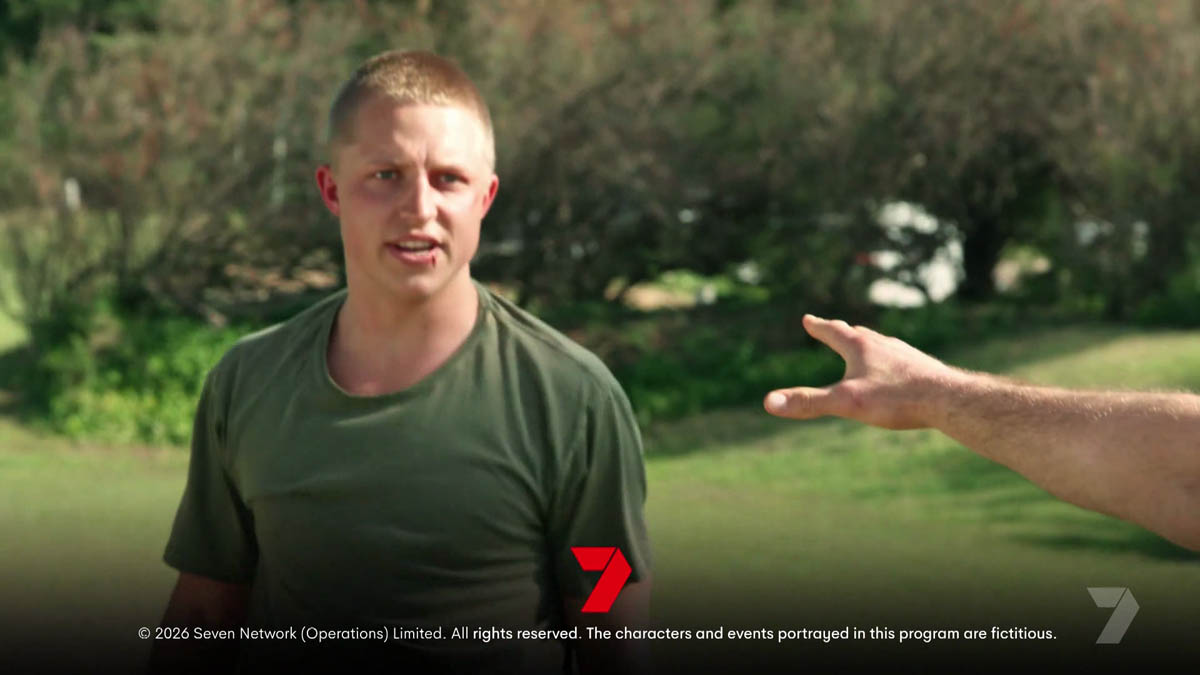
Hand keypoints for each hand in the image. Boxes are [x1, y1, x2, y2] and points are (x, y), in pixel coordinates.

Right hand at [763, 315, 963, 428]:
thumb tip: (768, 403)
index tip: (808, 319)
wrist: (949, 399)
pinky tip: (900, 373)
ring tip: (868, 347)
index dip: (819, 327)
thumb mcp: (845, 403)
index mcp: (862, 348)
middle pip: (859, 334)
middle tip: (835, 328)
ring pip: (884, 346)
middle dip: (844, 332)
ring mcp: (907, 355)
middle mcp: (885, 345)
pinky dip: (893, 362)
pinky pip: (904, 362)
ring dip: (870, 345)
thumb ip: (808, 403)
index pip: (834, 332)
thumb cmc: (896, 399)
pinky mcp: (925, 369)